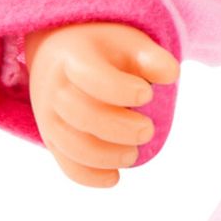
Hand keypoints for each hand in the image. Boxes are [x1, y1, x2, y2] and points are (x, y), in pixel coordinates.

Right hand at [23, 22, 179, 187]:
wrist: (62, 54)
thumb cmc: (105, 51)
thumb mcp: (129, 43)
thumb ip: (152, 57)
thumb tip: (171, 75)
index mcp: (74, 57)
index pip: (92, 76)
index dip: (121, 90)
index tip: (147, 93)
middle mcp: (55, 88)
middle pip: (81, 114)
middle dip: (119, 129)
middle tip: (147, 131)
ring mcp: (49, 115)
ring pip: (71, 144)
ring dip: (106, 156)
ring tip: (133, 154)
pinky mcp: (52, 138)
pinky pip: (65, 163)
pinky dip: (89, 176)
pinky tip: (114, 177)